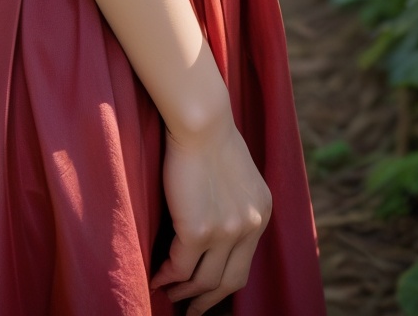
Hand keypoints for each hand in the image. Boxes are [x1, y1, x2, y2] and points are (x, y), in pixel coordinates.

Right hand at [149, 114, 271, 313]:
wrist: (200, 120)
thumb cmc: (210, 136)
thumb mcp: (238, 175)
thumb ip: (235, 204)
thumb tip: (214, 228)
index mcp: (260, 213)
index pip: (244, 264)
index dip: (222, 284)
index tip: (207, 293)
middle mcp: (248, 227)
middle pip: (229, 282)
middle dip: (206, 301)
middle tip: (190, 310)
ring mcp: (226, 232)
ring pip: (203, 280)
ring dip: (183, 292)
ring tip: (167, 292)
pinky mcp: (199, 230)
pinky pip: (180, 266)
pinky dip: (166, 275)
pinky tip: (157, 276)